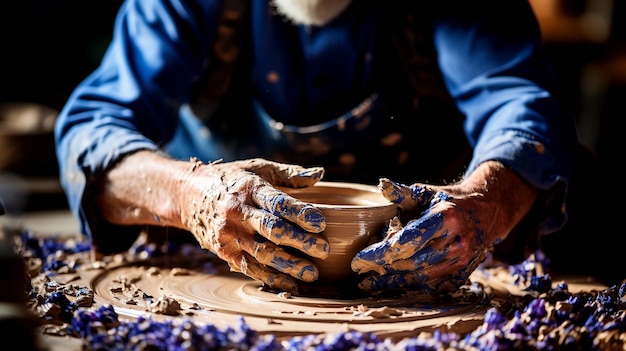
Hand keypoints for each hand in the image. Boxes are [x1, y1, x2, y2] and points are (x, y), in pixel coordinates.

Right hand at [180, 158, 329, 292]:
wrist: (188, 195)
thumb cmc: (231, 179)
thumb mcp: (258, 168)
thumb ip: (289, 174)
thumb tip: (320, 174)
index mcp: (248, 188)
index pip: (277, 203)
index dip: (300, 214)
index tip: (320, 223)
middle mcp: (237, 212)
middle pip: (271, 229)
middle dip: (299, 241)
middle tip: (323, 250)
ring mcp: (228, 234)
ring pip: (262, 253)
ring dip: (289, 265)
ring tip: (312, 273)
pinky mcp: (223, 251)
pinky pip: (249, 267)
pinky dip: (271, 277)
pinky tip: (291, 283)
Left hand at [351, 161, 537, 292]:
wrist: (488, 213)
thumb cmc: (449, 201)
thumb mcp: (428, 193)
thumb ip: (404, 193)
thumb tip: (382, 185)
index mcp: (446, 218)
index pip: (411, 239)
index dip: (384, 251)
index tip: (361, 257)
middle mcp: (456, 242)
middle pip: (413, 262)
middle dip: (382, 267)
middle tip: (358, 268)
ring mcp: (460, 261)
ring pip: (421, 278)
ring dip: (392, 282)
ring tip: (367, 282)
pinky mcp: (461, 275)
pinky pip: (431, 286)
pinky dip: (408, 287)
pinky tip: (389, 286)